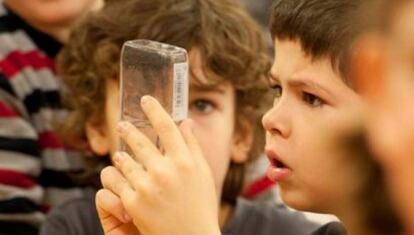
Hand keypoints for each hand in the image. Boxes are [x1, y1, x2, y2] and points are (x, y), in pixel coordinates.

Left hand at [100, 95, 220, 234]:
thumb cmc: (200, 205)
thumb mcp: (203, 174)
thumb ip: (192, 146)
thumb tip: (186, 122)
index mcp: (185, 161)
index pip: (166, 126)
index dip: (154, 109)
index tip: (145, 99)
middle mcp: (165, 170)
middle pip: (140, 141)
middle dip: (128, 130)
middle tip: (122, 124)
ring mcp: (147, 186)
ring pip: (124, 160)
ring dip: (121, 156)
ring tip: (120, 154)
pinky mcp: (132, 202)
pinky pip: (117, 181)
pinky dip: (116, 176)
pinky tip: (117, 174)